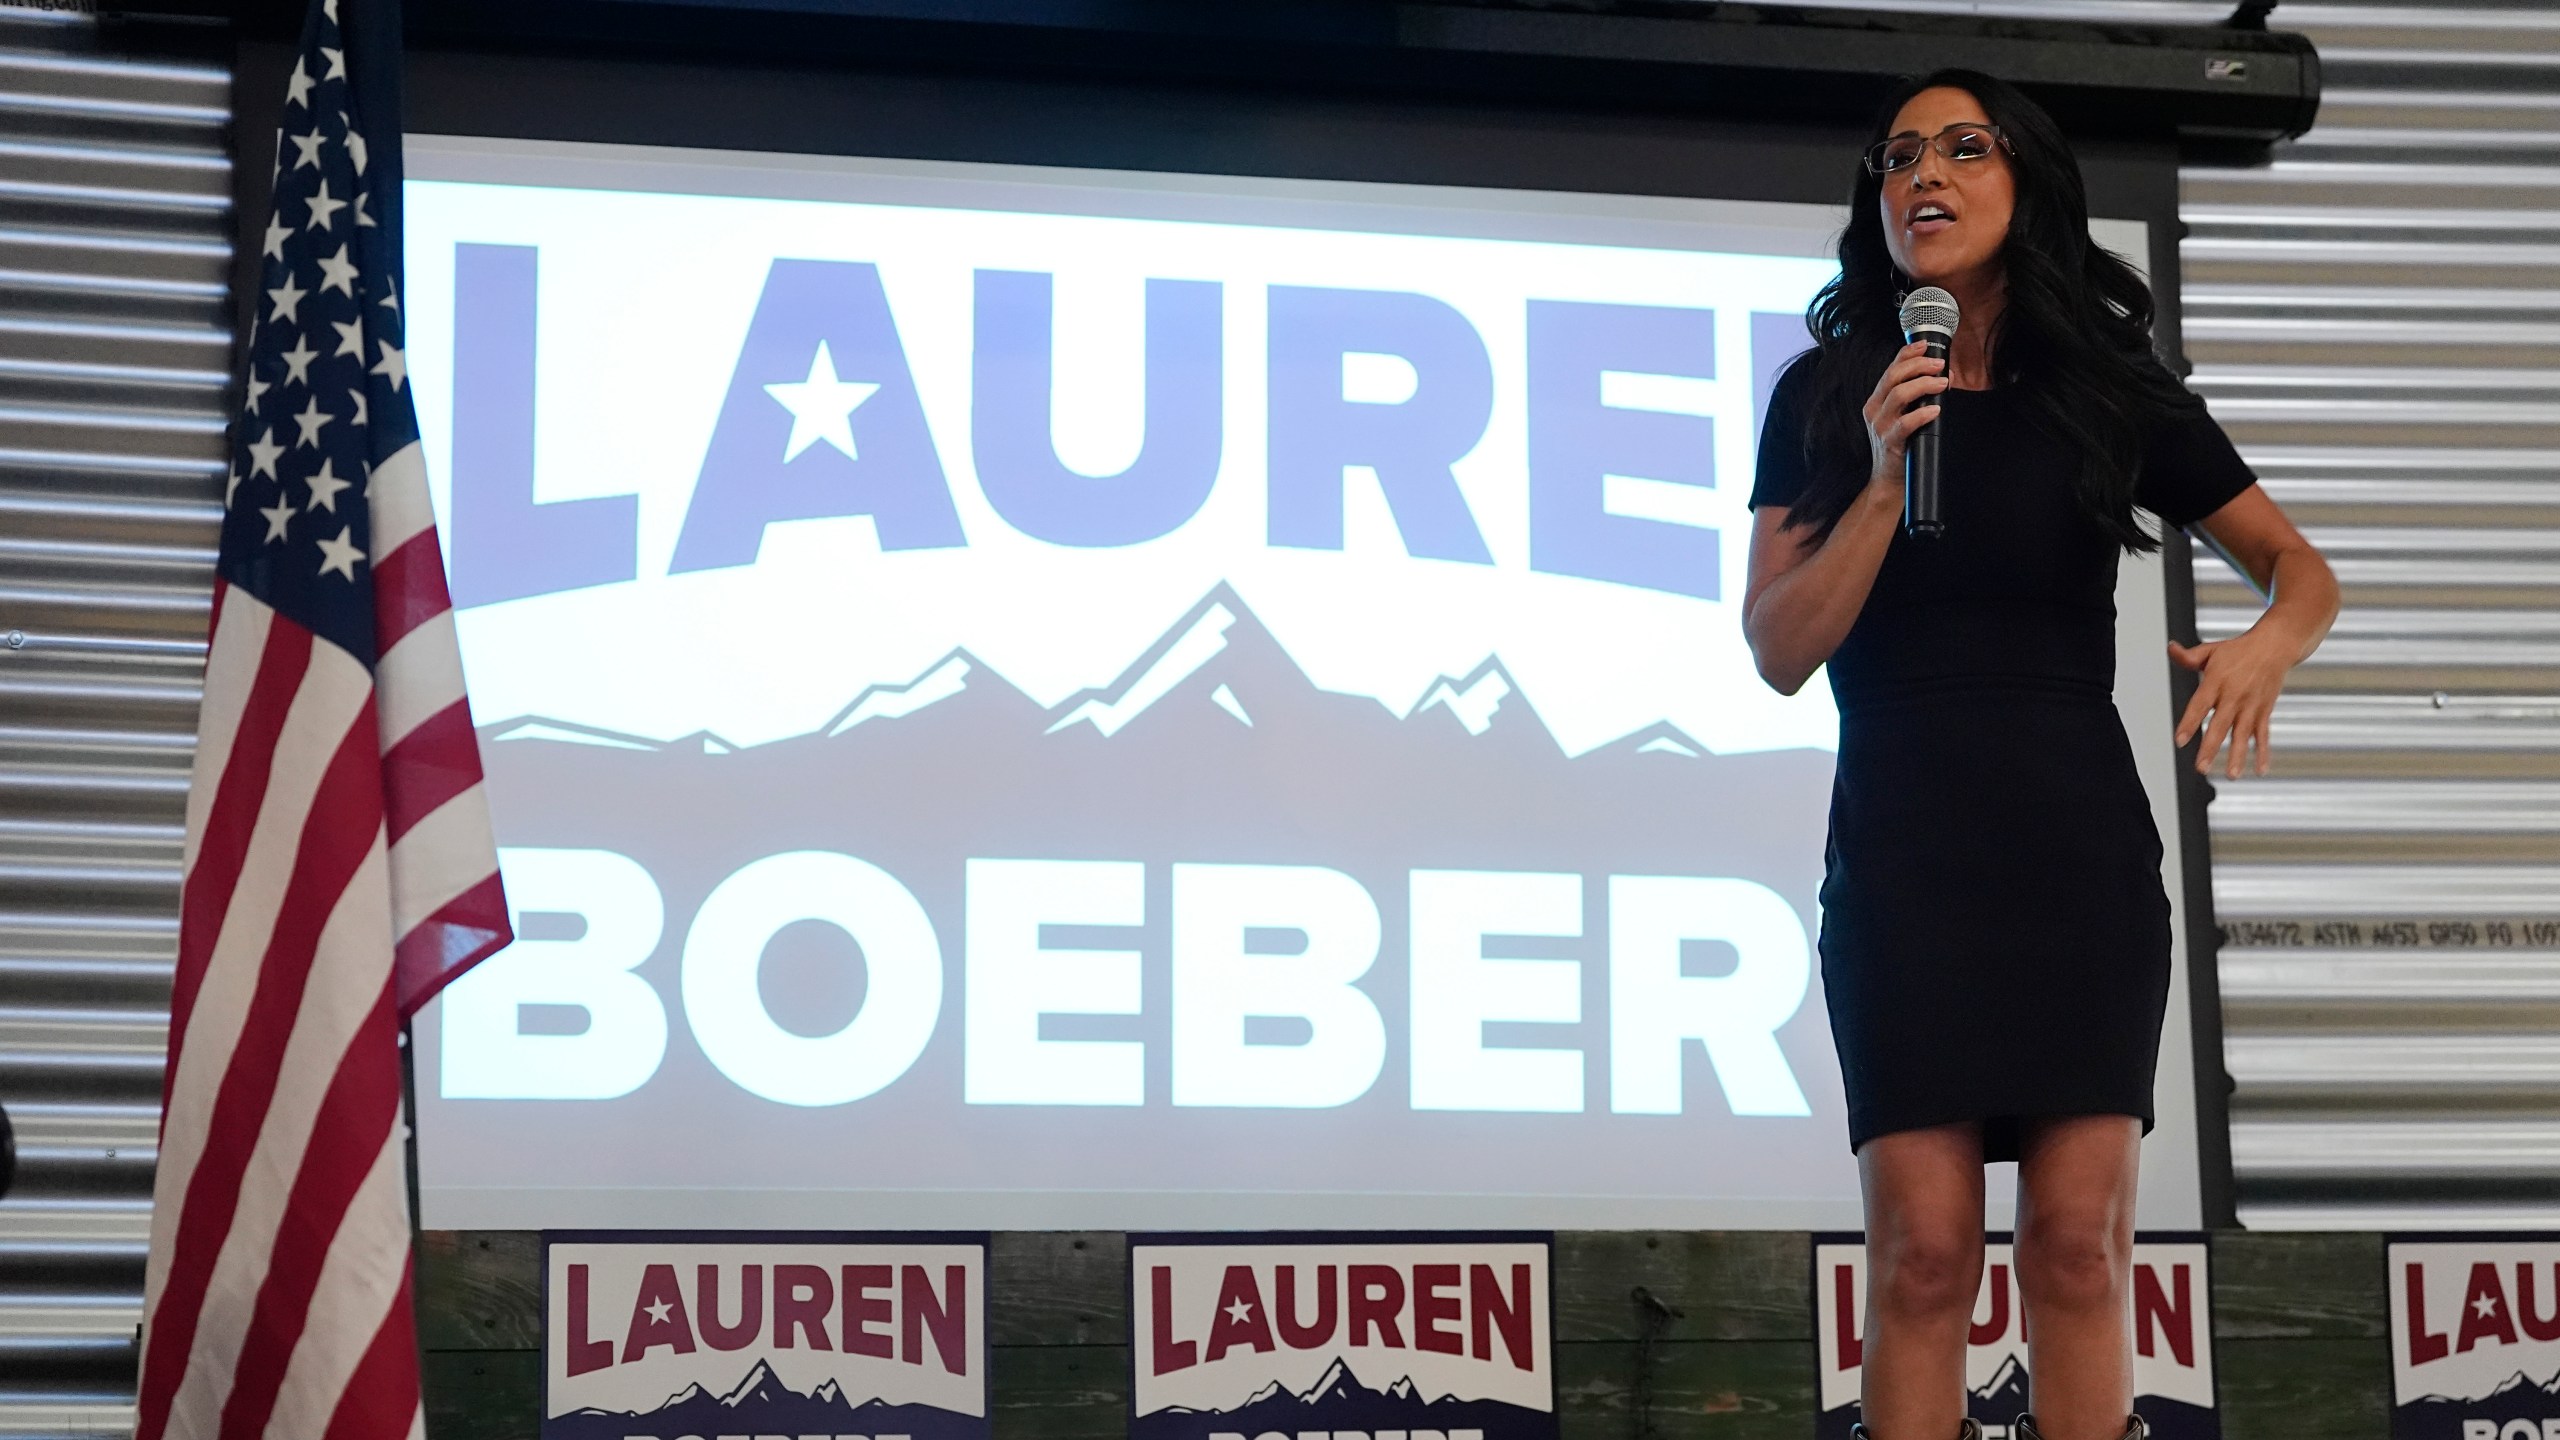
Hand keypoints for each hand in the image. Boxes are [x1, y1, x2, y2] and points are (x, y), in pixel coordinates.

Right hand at [1862, 340, 1948, 495]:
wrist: (1889, 479)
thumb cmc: (1901, 445)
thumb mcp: (1903, 415)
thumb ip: (1917, 396)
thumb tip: (1944, 376)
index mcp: (1877, 400)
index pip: (1890, 369)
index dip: (1907, 353)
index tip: (1925, 345)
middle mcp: (1875, 410)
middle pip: (1893, 376)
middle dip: (1919, 366)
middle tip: (1940, 365)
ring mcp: (1880, 426)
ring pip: (1898, 394)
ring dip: (1924, 385)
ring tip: (1942, 384)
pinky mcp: (1890, 442)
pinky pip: (1905, 423)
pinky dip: (1922, 414)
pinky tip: (1935, 410)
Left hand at [2170, 628, 2294, 776]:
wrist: (2275, 645)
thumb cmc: (2239, 649)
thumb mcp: (2211, 650)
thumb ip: (2188, 657)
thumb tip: (2170, 649)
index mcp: (2217, 681)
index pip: (2199, 705)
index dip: (2189, 723)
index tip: (2180, 740)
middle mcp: (2234, 695)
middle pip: (2220, 725)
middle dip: (2211, 748)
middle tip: (2201, 767)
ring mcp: (2251, 705)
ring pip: (2243, 734)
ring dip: (2238, 756)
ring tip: (2232, 775)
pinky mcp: (2265, 710)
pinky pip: (2264, 734)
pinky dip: (2263, 752)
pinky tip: (2260, 769)